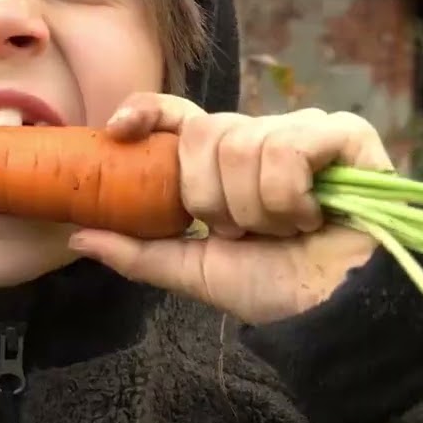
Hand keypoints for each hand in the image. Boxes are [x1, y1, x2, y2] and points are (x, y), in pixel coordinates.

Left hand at [69, 94, 393, 325]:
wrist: (338, 311)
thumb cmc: (279, 289)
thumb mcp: (197, 271)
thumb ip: (139, 251)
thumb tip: (78, 235)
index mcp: (224, 162)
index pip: (178, 117)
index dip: (148, 111)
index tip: (119, 128)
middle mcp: (262, 136)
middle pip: (206, 134)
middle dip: (214, 198)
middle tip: (244, 232)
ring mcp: (303, 130)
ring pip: (244, 144)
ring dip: (256, 208)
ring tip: (285, 230)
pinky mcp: (343, 133)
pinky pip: (289, 147)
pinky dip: (291, 196)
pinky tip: (314, 216)